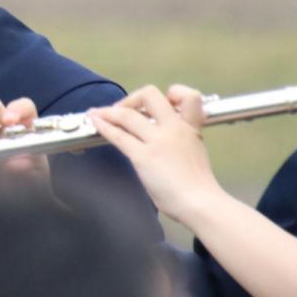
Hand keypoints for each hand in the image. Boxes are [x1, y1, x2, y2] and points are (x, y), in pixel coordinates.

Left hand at [87, 85, 220, 225]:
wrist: (201, 202)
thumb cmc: (199, 186)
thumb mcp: (197, 152)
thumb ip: (182, 140)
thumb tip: (166, 141)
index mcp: (190, 127)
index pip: (189, 95)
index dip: (174, 93)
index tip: (164, 102)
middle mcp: (173, 128)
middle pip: (150, 95)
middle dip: (133, 98)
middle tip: (124, 108)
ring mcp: (157, 141)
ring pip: (127, 114)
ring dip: (108, 112)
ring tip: (96, 113)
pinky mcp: (143, 156)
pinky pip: (119, 136)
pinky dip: (104, 126)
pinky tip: (95, 123)